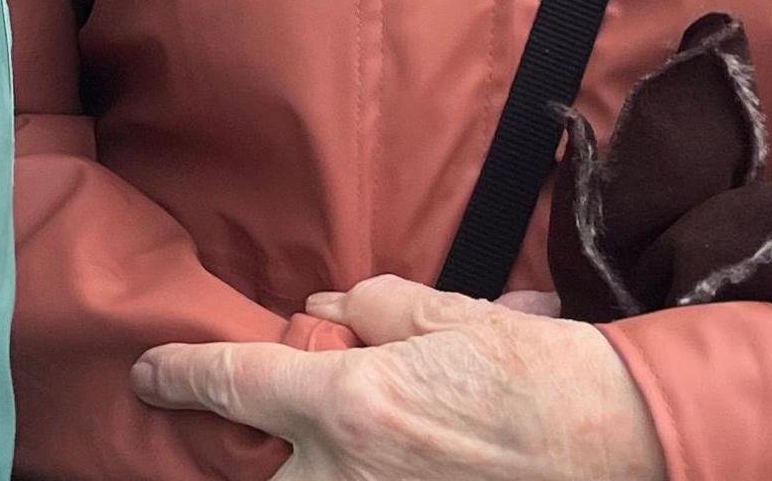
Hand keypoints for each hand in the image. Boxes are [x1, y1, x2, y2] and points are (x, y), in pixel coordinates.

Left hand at [133, 275, 668, 479]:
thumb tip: (321, 314)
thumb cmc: (538, 372)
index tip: (148, 375)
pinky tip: (403, 448)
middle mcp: (352, 474)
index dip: (180, 376)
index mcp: (352, 405)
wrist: (622, 439)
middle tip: (296, 418)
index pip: (234, 385)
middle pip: (261, 471)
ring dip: (317, 461)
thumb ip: (368, 308)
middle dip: (262, 448)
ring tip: (377, 426)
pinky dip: (361, 472)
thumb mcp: (445, 315)